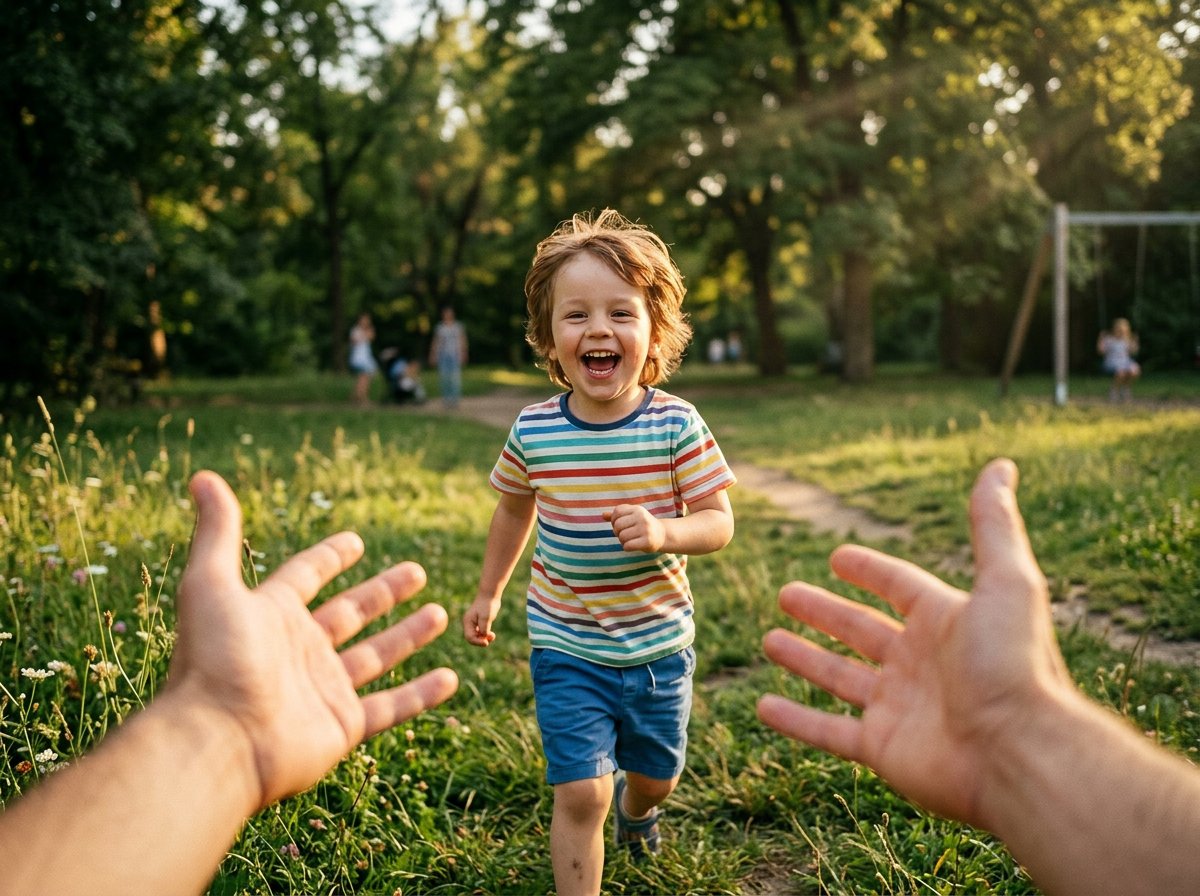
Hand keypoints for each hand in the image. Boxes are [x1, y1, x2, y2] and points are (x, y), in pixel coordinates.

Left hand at [168, 471, 459, 810]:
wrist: (217, 743)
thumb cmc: (213, 661)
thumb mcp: (211, 585)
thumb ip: (218, 533)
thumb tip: (203, 476)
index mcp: (271, 616)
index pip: (306, 577)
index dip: (329, 558)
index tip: (356, 541)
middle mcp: (299, 651)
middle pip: (350, 613)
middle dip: (383, 592)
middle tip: (417, 571)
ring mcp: (322, 690)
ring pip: (376, 656)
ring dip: (408, 635)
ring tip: (442, 613)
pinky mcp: (342, 727)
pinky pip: (391, 706)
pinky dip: (421, 694)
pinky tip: (451, 678)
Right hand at [463, 595, 500, 645]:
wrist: (490, 595)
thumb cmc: (487, 605)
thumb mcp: (486, 617)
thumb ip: (484, 628)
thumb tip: (483, 636)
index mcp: (468, 622)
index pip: (469, 637)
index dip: (477, 642)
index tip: (486, 642)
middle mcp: (469, 623)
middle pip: (472, 638)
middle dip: (481, 640)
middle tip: (492, 637)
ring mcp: (474, 623)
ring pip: (477, 636)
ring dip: (484, 638)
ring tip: (493, 635)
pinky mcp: (480, 622)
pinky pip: (481, 633)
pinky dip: (486, 635)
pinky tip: (491, 634)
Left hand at [604, 503, 665, 552]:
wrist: (663, 535)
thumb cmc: (643, 525)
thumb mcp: (633, 517)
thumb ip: (618, 515)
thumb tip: (602, 515)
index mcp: (637, 509)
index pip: (616, 512)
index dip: (614, 520)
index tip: (621, 525)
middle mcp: (642, 517)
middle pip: (617, 525)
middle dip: (618, 532)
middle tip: (625, 535)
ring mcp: (645, 529)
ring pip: (622, 536)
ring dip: (622, 541)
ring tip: (630, 540)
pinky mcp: (647, 541)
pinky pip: (627, 546)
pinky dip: (627, 547)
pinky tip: (633, 546)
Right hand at [757, 458, 1071, 826]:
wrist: (1021, 754)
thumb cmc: (1015, 665)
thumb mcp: (1006, 581)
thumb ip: (993, 525)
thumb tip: (1002, 464)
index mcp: (945, 622)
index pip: (898, 587)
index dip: (869, 571)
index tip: (837, 557)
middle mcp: (920, 663)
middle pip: (860, 630)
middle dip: (824, 612)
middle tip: (785, 594)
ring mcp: (898, 708)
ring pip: (839, 677)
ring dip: (804, 659)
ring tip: (769, 640)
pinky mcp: (881, 749)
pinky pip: (828, 732)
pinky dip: (796, 720)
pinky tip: (763, 705)